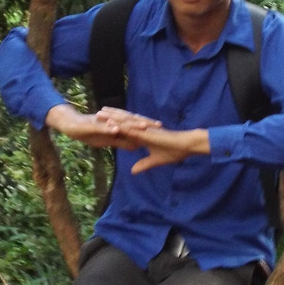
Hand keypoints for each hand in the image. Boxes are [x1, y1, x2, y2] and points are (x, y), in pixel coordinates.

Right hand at [44, 104, 156, 148]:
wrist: (71, 125)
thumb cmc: (89, 133)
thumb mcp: (107, 140)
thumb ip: (121, 142)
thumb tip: (136, 146)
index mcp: (117, 126)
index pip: (134, 126)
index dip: (147, 128)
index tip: (161, 130)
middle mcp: (112, 122)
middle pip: (131, 121)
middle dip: (145, 123)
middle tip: (159, 125)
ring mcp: (103, 123)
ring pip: (119, 123)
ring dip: (131, 124)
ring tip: (143, 126)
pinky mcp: (93, 125)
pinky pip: (102, 127)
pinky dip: (109, 128)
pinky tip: (117, 129)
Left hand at [94, 110, 209, 173]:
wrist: (186, 146)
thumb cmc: (175, 152)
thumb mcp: (156, 161)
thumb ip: (144, 164)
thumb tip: (133, 171)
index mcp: (143, 136)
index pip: (126, 130)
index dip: (115, 126)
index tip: (104, 123)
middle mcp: (141, 131)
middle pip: (122, 122)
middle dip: (110, 118)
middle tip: (98, 113)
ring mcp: (143, 130)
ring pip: (124, 122)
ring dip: (111, 118)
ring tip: (99, 113)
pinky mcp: (146, 133)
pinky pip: (131, 129)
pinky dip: (120, 126)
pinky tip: (111, 123)